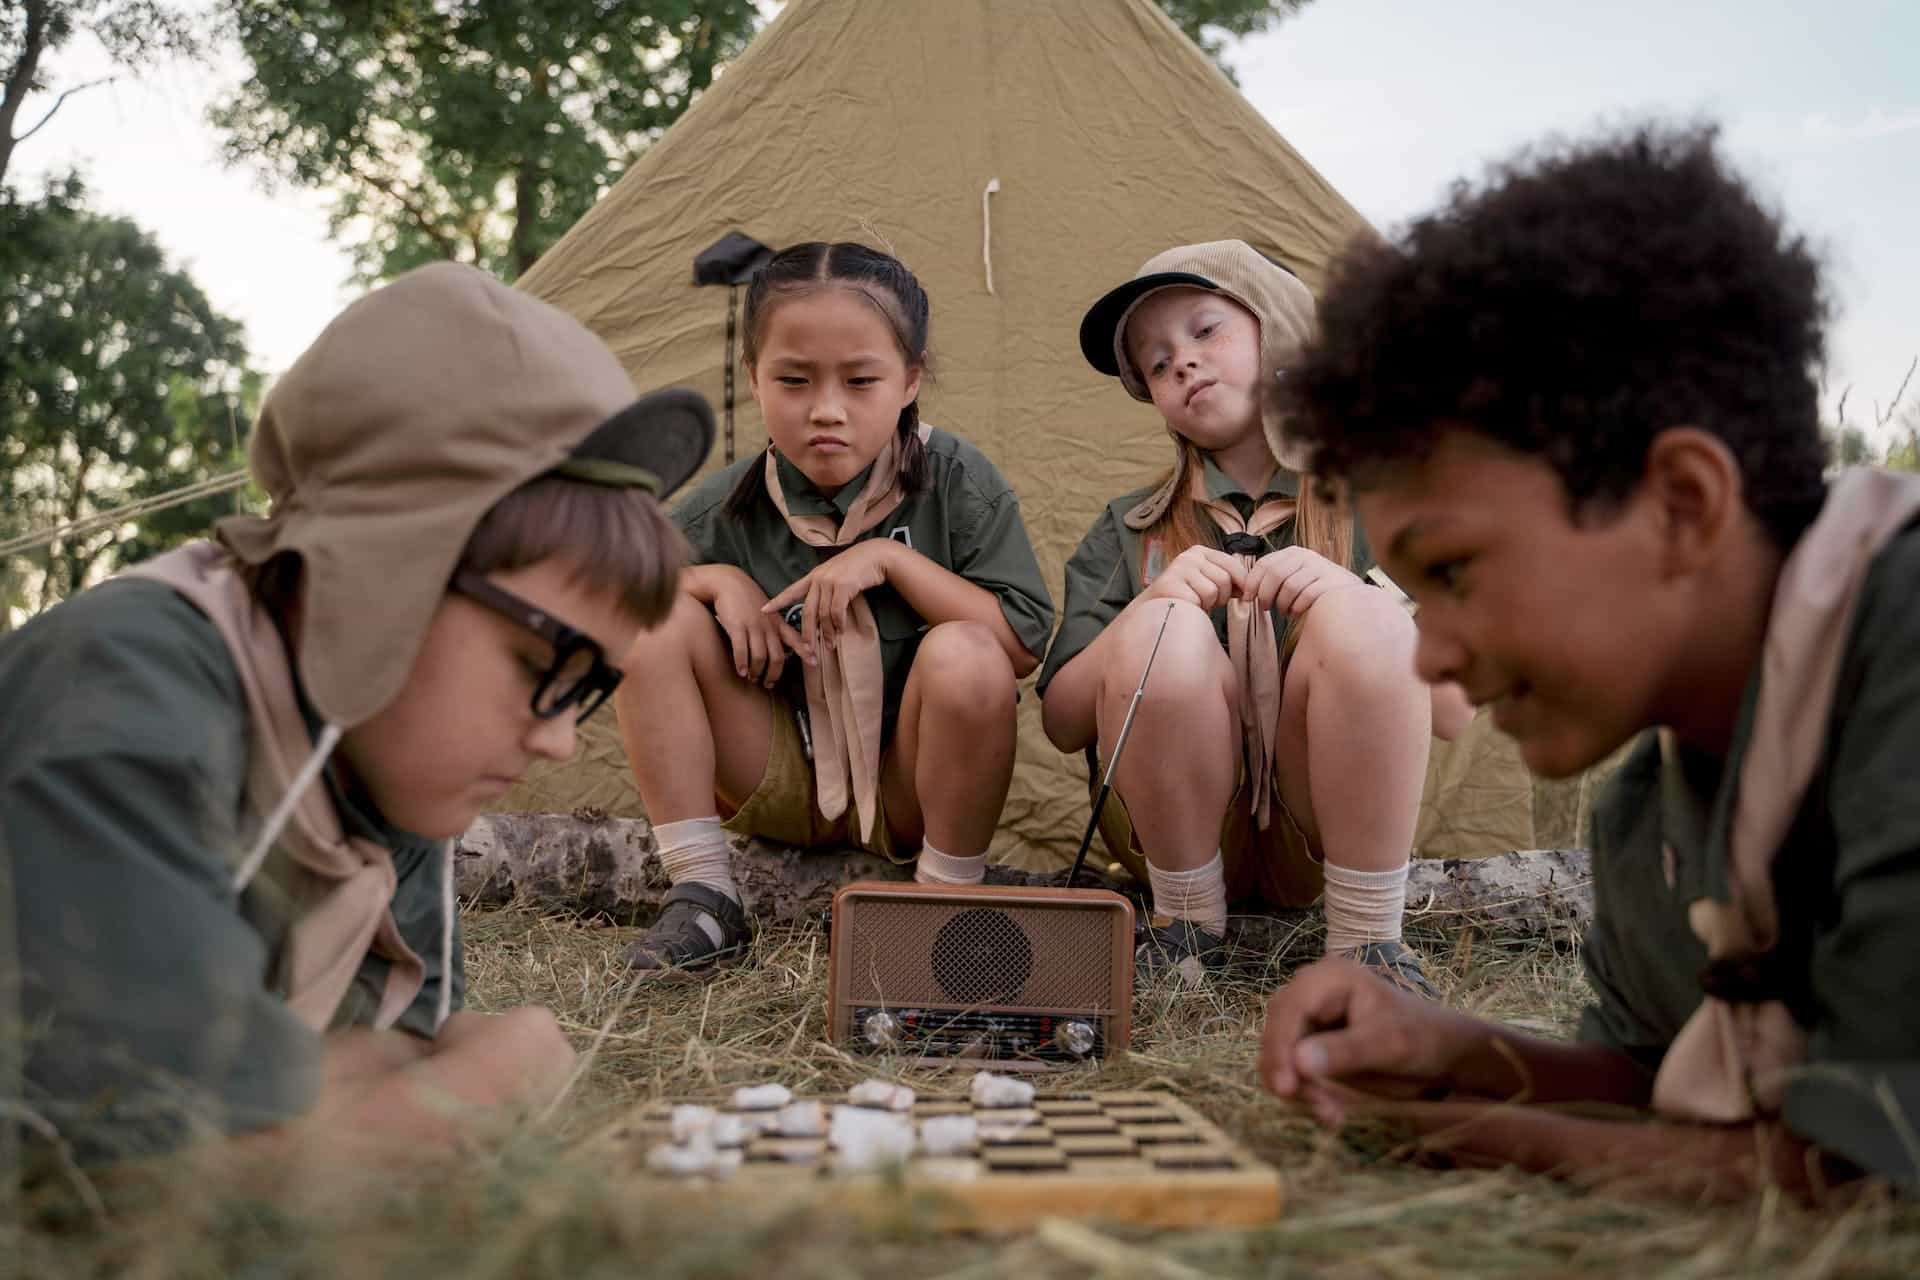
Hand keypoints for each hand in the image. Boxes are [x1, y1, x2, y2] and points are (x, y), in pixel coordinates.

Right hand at [707, 565, 805, 685]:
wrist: (728, 583)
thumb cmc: (747, 601)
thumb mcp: (767, 613)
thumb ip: (775, 630)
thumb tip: (784, 651)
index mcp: (777, 623)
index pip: (795, 639)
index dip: (805, 652)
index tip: (815, 664)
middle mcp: (768, 626)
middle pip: (777, 656)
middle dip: (774, 674)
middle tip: (768, 684)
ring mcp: (753, 626)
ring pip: (760, 656)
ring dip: (757, 672)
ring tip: (752, 678)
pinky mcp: (737, 626)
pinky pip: (742, 650)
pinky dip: (742, 664)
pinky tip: (741, 671)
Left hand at [762, 538, 900, 657]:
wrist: (875, 556)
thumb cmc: (857, 567)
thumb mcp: (835, 575)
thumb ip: (825, 589)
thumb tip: (820, 612)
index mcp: (814, 576)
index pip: (791, 590)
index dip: (777, 601)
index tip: (764, 611)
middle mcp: (819, 578)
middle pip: (807, 611)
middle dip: (806, 633)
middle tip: (807, 649)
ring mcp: (830, 581)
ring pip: (823, 614)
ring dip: (826, 632)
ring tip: (829, 644)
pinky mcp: (843, 586)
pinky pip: (837, 611)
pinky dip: (838, 624)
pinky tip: (840, 631)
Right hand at [1140, 545, 1246, 610]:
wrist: (1153, 610)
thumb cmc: (1185, 597)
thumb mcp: (1208, 582)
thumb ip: (1227, 580)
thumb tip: (1249, 588)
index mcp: (1200, 552)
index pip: (1232, 564)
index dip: (1241, 583)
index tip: (1242, 595)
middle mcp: (1188, 556)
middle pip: (1224, 579)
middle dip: (1221, 596)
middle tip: (1206, 602)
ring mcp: (1178, 569)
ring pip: (1213, 591)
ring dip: (1207, 604)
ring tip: (1194, 603)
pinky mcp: (1170, 585)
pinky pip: (1198, 601)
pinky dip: (1196, 609)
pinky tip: (1186, 607)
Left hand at [1244, 547, 1362, 616]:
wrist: (1349, 596)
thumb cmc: (1315, 589)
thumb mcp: (1294, 576)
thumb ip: (1274, 577)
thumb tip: (1245, 590)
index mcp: (1294, 553)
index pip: (1264, 564)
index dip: (1252, 582)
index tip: (1247, 598)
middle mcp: (1306, 556)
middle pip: (1274, 573)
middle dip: (1264, 594)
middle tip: (1264, 607)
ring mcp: (1320, 568)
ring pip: (1289, 586)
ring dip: (1281, 603)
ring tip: (1284, 612)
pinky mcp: (1330, 583)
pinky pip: (1305, 596)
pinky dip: (1296, 607)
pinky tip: (1296, 613)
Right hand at [1259, 958, 1480, 1108]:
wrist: (1440, 1056)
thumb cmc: (1421, 1039)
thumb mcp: (1387, 1045)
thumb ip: (1343, 1052)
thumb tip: (1298, 1062)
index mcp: (1329, 978)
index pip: (1288, 1008)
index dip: (1280, 1046)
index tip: (1286, 1088)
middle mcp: (1311, 994)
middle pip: (1277, 1031)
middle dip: (1289, 1073)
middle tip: (1318, 1108)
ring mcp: (1309, 1020)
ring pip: (1280, 1055)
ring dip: (1299, 1090)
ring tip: (1331, 1115)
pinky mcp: (1311, 1046)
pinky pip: (1292, 1071)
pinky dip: (1306, 1095)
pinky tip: (1331, 1113)